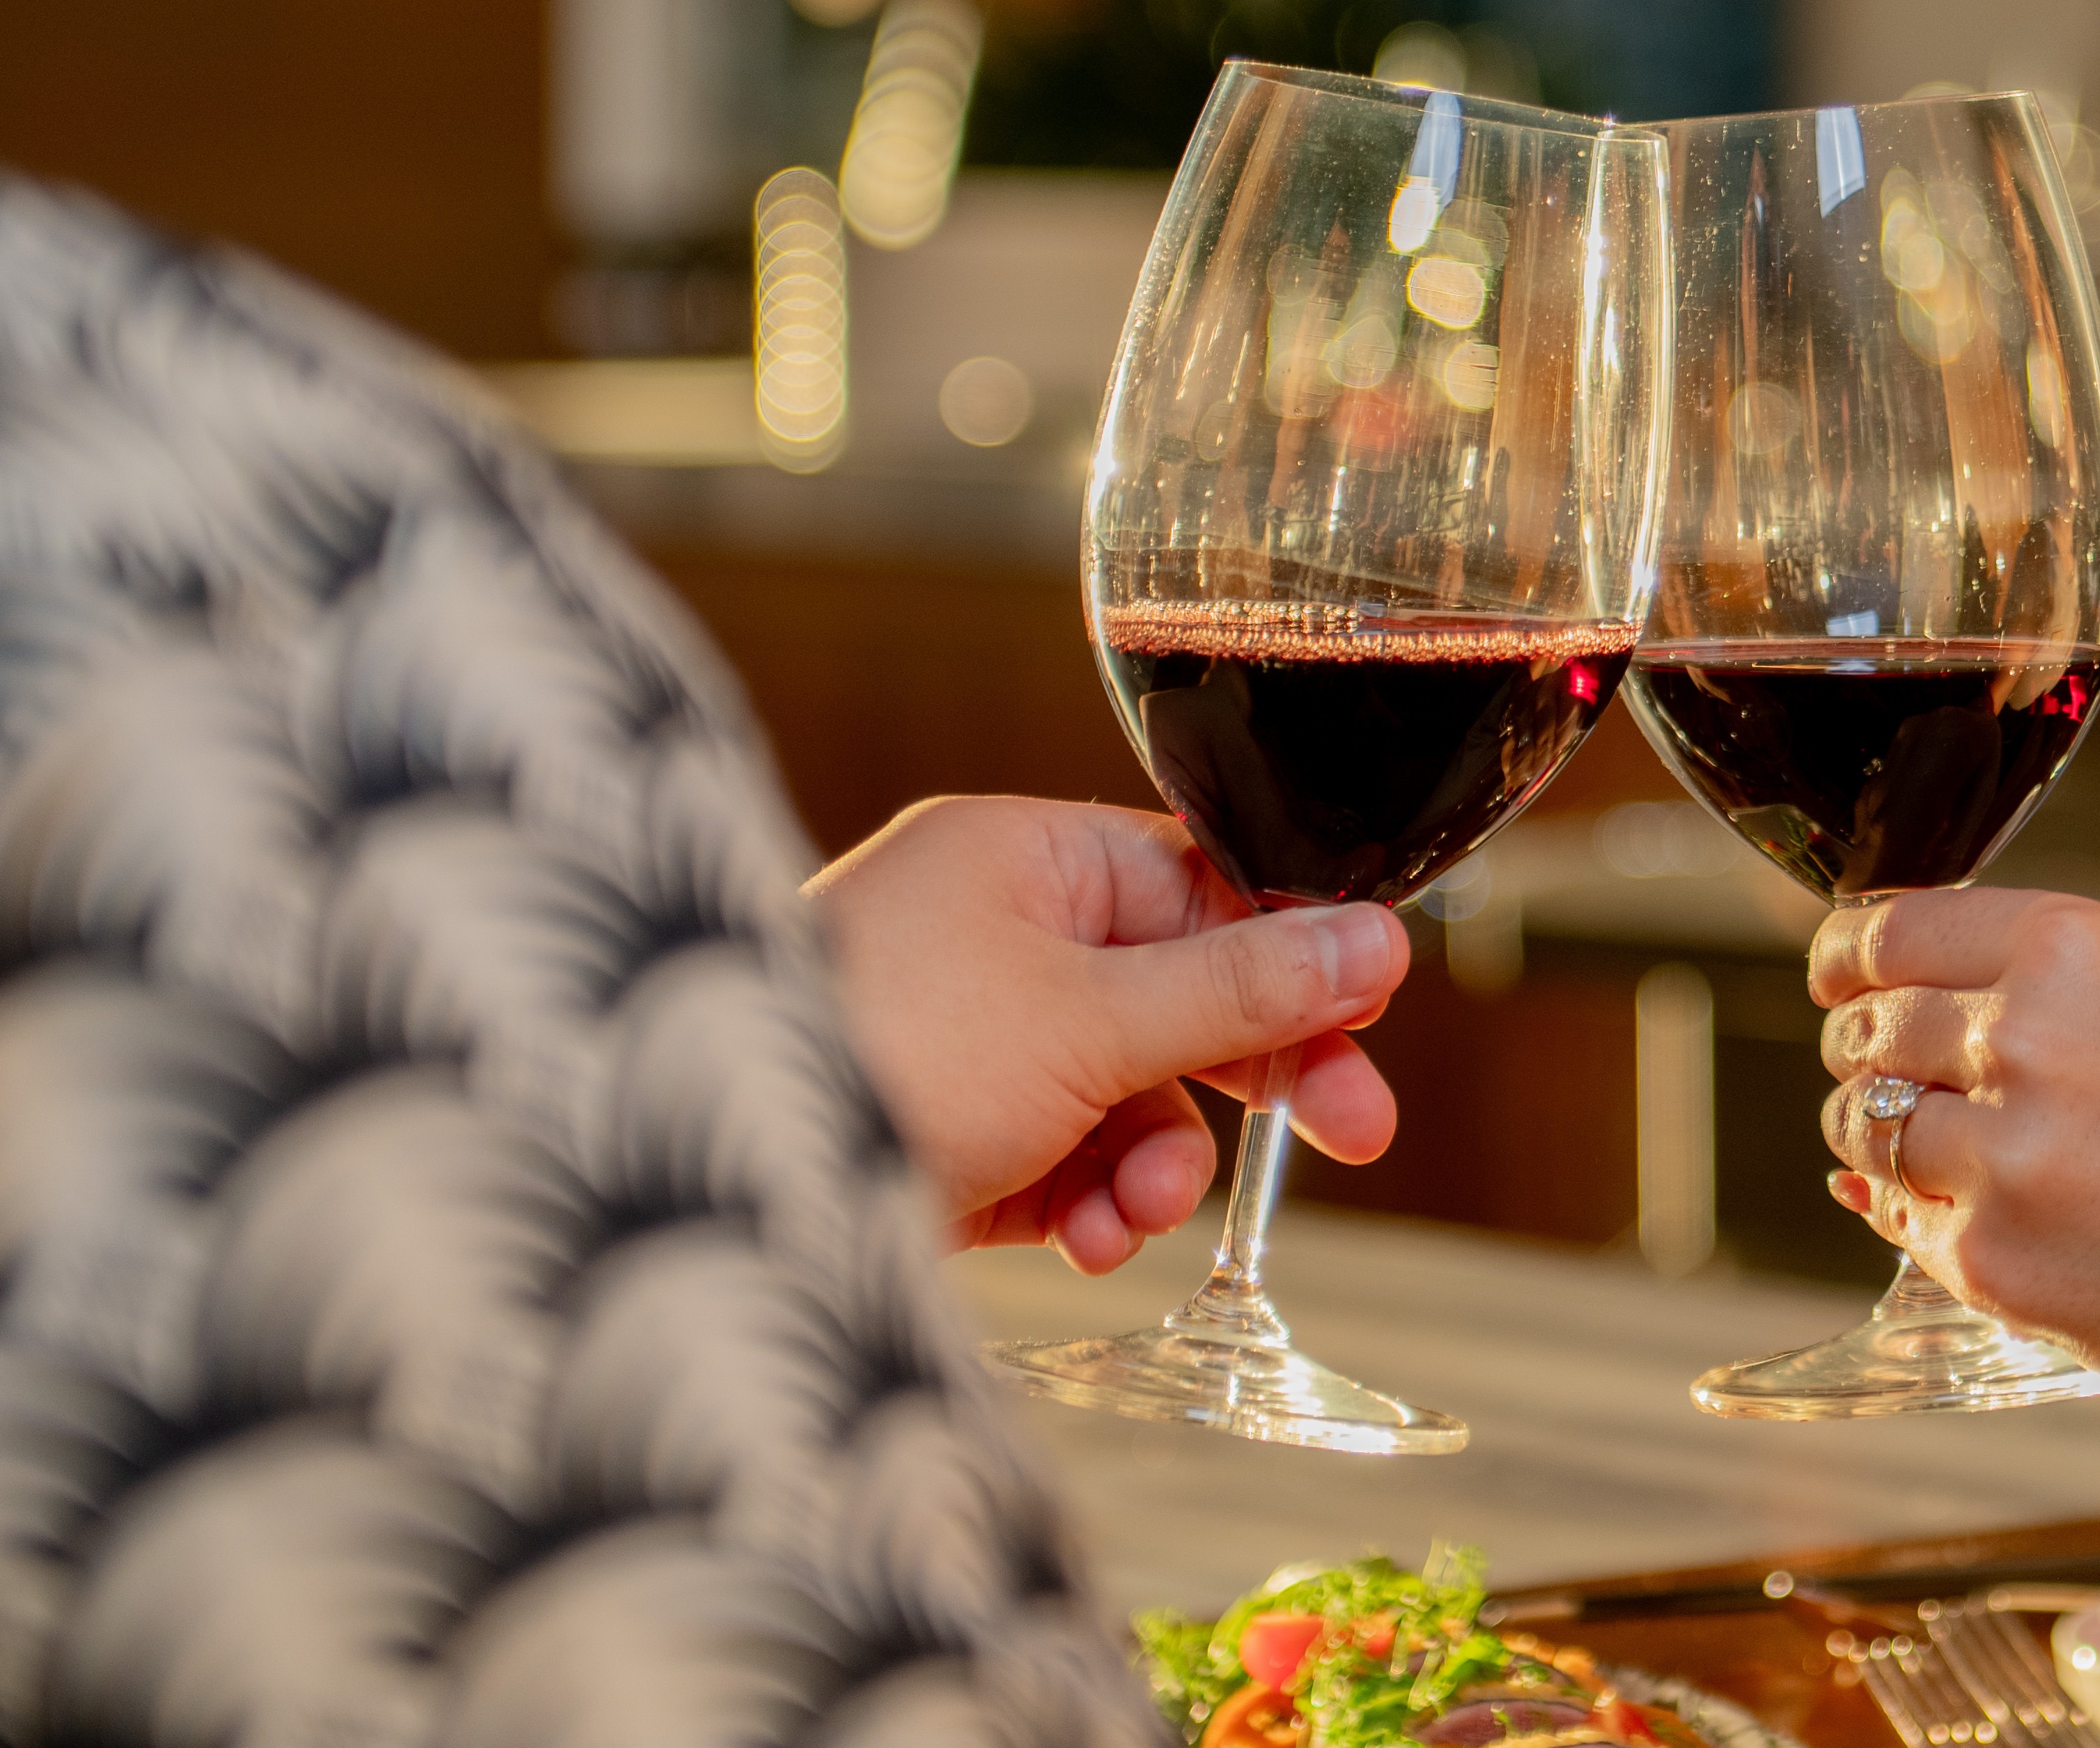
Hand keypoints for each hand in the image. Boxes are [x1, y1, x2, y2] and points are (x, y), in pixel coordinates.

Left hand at [808, 796, 1405, 1272]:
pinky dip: (1090, 1206)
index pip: (1200, 888)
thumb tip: (1373, 940)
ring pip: (1130, 1096)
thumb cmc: (886, 1055)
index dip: (1291, 956)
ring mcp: (973, 1043)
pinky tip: (1078, 1240)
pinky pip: (1070, 1164)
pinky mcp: (955, 1140)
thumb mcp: (1091, 1018)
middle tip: (1355, 1134)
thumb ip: (1241, 987)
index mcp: (1020, 859)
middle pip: (1178, 996)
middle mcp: (994, 938)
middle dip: (1251, 1076)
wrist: (725, 1195)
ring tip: (1130, 1214)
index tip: (1367, 1020)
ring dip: (1155, 1165)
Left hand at [1809, 887, 2099, 1419]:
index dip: (1847, 955)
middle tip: (1895, 1072)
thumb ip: (2043, 996)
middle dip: (1866, 1049)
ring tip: (1942, 1151)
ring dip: (1879, 1137)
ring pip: (1865, 1127)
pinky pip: (1905, 1223)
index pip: (1890, 929)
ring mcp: (2003, 1158)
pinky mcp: (1992, 1261)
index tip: (1839, 974)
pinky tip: (1995, 1219)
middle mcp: (2027, 1038)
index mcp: (2077, 951)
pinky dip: (1925, 1219)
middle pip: (1867, 1028)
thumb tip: (1888, 999)